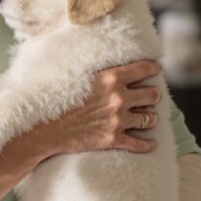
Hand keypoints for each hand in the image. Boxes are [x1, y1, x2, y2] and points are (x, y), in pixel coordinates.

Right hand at [22, 59, 162, 160]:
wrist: (45, 127)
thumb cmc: (57, 96)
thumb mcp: (78, 74)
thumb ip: (97, 68)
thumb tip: (104, 56)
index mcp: (111, 78)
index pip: (145, 69)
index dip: (154, 68)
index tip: (156, 69)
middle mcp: (119, 98)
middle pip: (153, 95)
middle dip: (152, 95)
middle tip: (150, 96)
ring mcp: (118, 120)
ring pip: (150, 118)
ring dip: (150, 117)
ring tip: (147, 117)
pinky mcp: (113, 139)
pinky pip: (140, 144)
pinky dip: (147, 144)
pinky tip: (150, 143)